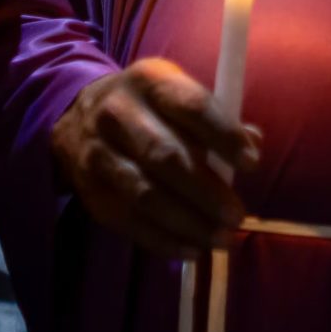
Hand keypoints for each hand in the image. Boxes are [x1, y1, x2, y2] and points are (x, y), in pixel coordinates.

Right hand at [51, 57, 262, 258]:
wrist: (77, 115)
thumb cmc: (148, 108)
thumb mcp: (177, 95)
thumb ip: (215, 119)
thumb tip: (253, 144)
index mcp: (150, 82)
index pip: (191, 107)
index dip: (223, 136)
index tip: (252, 164)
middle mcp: (118, 112)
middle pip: (165, 156)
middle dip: (206, 191)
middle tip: (237, 216)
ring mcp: (98, 152)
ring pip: (145, 194)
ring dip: (187, 222)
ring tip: (221, 239)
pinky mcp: (89, 189)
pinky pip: (127, 221)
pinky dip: (163, 240)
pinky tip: (193, 249)